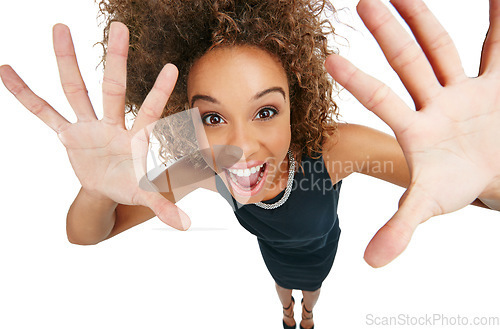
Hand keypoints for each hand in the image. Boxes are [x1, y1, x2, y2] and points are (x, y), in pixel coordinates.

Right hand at [0, 22, 189, 230]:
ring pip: (76, 90)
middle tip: (120, 26)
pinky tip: (6, 71)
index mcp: (135, 138)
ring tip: (59, 28)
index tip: (170, 67)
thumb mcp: (145, 196)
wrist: (107, 188)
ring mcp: (88, 126)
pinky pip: (44, 113)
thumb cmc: (130, 185)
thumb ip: (163, 206)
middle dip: (116, 60)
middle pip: (114, 88)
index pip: (150, 111)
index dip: (158, 91)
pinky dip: (26, 95)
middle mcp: (112, 124)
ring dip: (67, 61)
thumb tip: (185, 225)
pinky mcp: (68, 134)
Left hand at [325, 0, 499, 266]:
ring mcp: (463, 88)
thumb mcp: (429, 204)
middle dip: (390, 33)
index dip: (358, 81)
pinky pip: (496, 48)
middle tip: (363, 1)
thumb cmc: (457, 185)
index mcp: (415, 128)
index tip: (328, 60)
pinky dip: (498, 22)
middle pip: (408, 62)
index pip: (382, 99)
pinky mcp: (494, 83)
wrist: (493, 174)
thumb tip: (371, 263)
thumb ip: (400, 228)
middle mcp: (434, 102)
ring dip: (425, 18)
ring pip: (442, 47)